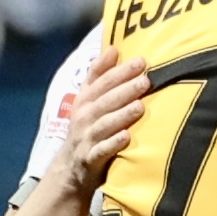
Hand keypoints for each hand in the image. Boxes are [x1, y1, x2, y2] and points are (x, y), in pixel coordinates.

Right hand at [59, 57, 148, 190]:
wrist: (71, 167)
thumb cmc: (87, 127)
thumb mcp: (88, 100)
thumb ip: (99, 75)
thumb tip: (113, 48)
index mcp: (85, 100)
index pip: (101, 81)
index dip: (119, 71)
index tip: (140, 61)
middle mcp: (84, 117)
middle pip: (105, 101)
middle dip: (124, 90)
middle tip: (145, 81)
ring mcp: (86, 138)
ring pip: (104, 124)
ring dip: (121, 115)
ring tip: (139, 106)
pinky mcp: (90, 159)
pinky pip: (102, 150)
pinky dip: (113, 144)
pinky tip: (126, 137)